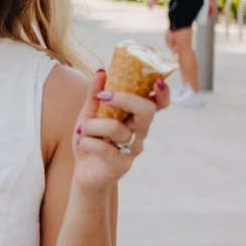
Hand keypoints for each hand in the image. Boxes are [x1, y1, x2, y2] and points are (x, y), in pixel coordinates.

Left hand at [72, 68, 166, 191]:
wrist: (84, 173)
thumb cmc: (91, 140)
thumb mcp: (89, 114)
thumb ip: (95, 94)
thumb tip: (101, 72)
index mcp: (136, 116)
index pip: (158, 103)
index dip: (162, 93)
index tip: (156, 81)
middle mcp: (140, 131)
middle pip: (147, 110)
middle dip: (125, 99)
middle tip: (104, 96)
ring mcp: (133, 148)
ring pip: (117, 128)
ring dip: (92, 125)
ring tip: (82, 130)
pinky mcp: (121, 164)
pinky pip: (104, 147)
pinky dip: (86, 141)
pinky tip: (82, 143)